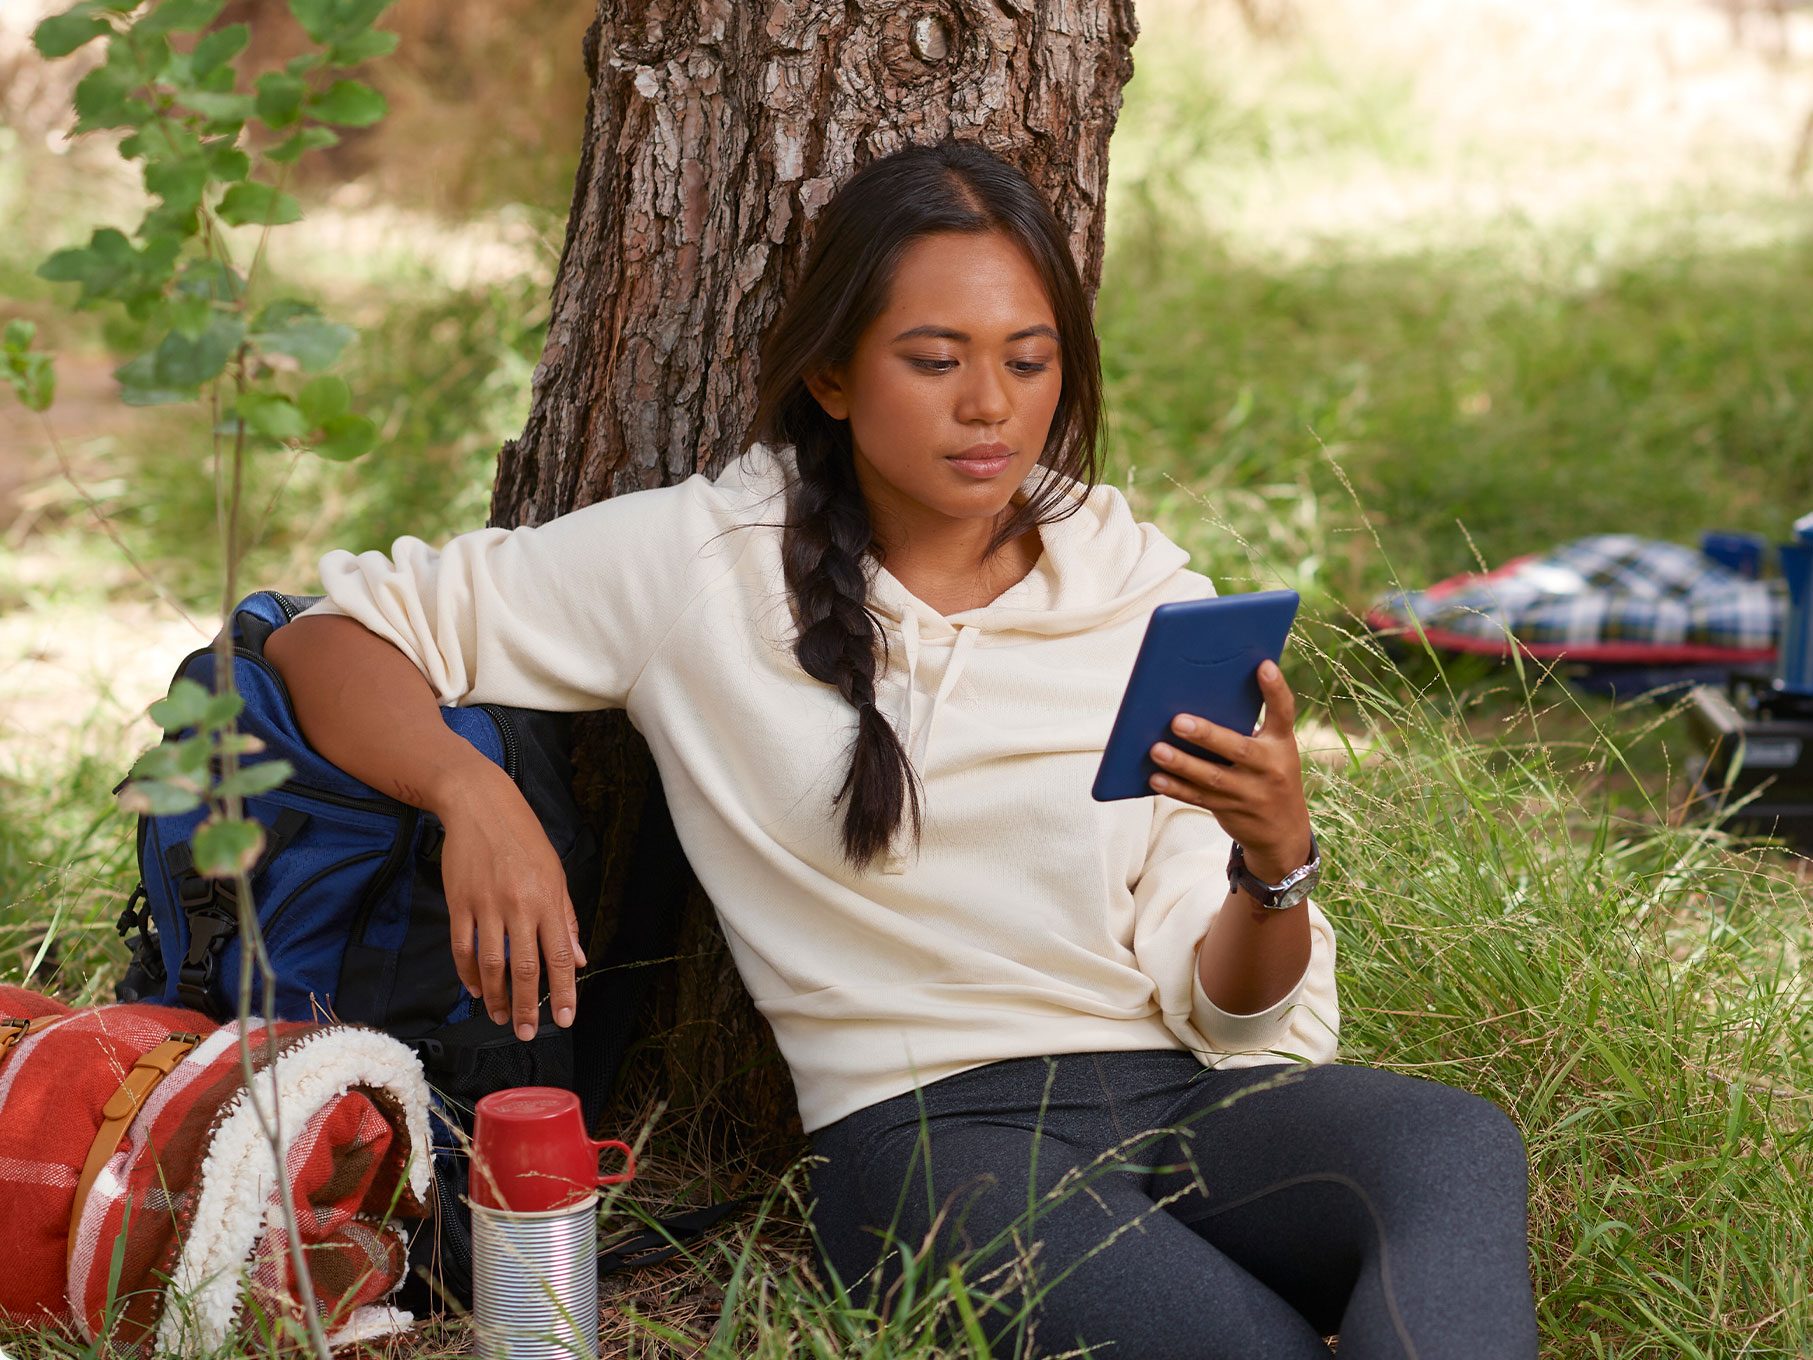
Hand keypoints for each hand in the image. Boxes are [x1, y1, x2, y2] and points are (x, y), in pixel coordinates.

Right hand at [436, 766, 586, 1040]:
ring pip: (490, 965)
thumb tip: (579, 960)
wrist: (480, 805)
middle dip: (529, 1006)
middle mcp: (519, 905)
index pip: (560, 955)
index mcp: (548, 899)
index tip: (565, 1019)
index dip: (563, 991)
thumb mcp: (555, 873)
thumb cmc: (524, 839)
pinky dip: (468, 974)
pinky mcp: (459, 903)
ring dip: (497, 997)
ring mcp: (486, 905)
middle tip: (528, 1033)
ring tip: (502, 1018)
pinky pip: (462, 948)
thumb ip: (566, 919)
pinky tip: (476, 990)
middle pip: (525, 968)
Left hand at [1148, 659, 1313, 882]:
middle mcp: (1271, 768)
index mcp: (1281, 744)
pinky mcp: (1231, 811)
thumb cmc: (1268, 774)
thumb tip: (1197, 699)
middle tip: (1177, 721)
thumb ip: (1247, 730)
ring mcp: (1251, 793)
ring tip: (1156, 749)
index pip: (1283, 712)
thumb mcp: (1271, 751)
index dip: (1276, 689)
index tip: (1263, 666)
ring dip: (1182, 764)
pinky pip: (1199, 798)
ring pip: (1212, 778)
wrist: (1284, 831)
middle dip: (1207, 735)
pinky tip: (1155, 777)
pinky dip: (1175, 788)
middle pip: (1238, 749)